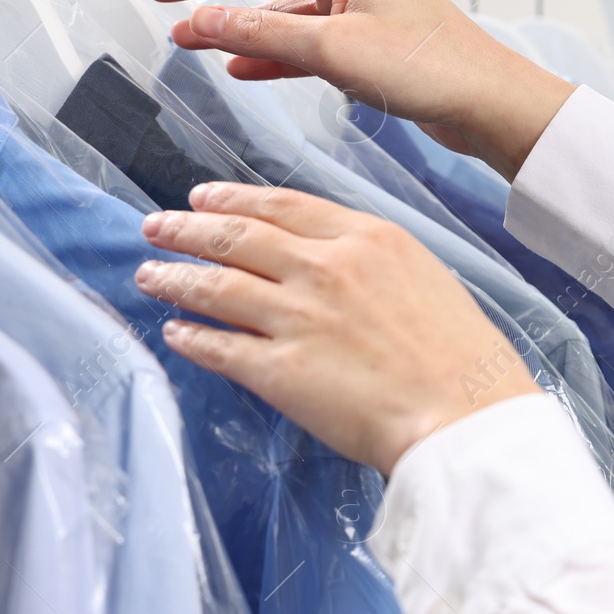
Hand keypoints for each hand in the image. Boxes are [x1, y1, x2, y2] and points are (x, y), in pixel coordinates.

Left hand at [135, 181, 540, 475]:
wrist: (466, 416)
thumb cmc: (463, 356)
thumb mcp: (425, 277)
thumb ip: (372, 262)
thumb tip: (330, 262)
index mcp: (367, 239)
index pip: (282, 205)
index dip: (233, 199)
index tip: (203, 197)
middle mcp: (325, 269)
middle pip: (237, 237)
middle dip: (188, 229)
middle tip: (156, 227)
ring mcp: (298, 319)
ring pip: (215, 287)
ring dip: (175, 278)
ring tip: (148, 274)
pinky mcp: (280, 372)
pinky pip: (219, 347)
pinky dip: (191, 336)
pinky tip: (175, 331)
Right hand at [145, 0, 575, 180]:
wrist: (485, 103)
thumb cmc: (431, 65)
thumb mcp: (332, 48)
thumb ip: (262, 33)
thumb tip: (204, 21)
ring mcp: (358, 5)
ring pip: (280, 5)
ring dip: (235, 22)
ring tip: (187, 38)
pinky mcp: (366, 42)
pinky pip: (303, 40)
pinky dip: (270, 52)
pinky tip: (239, 67)